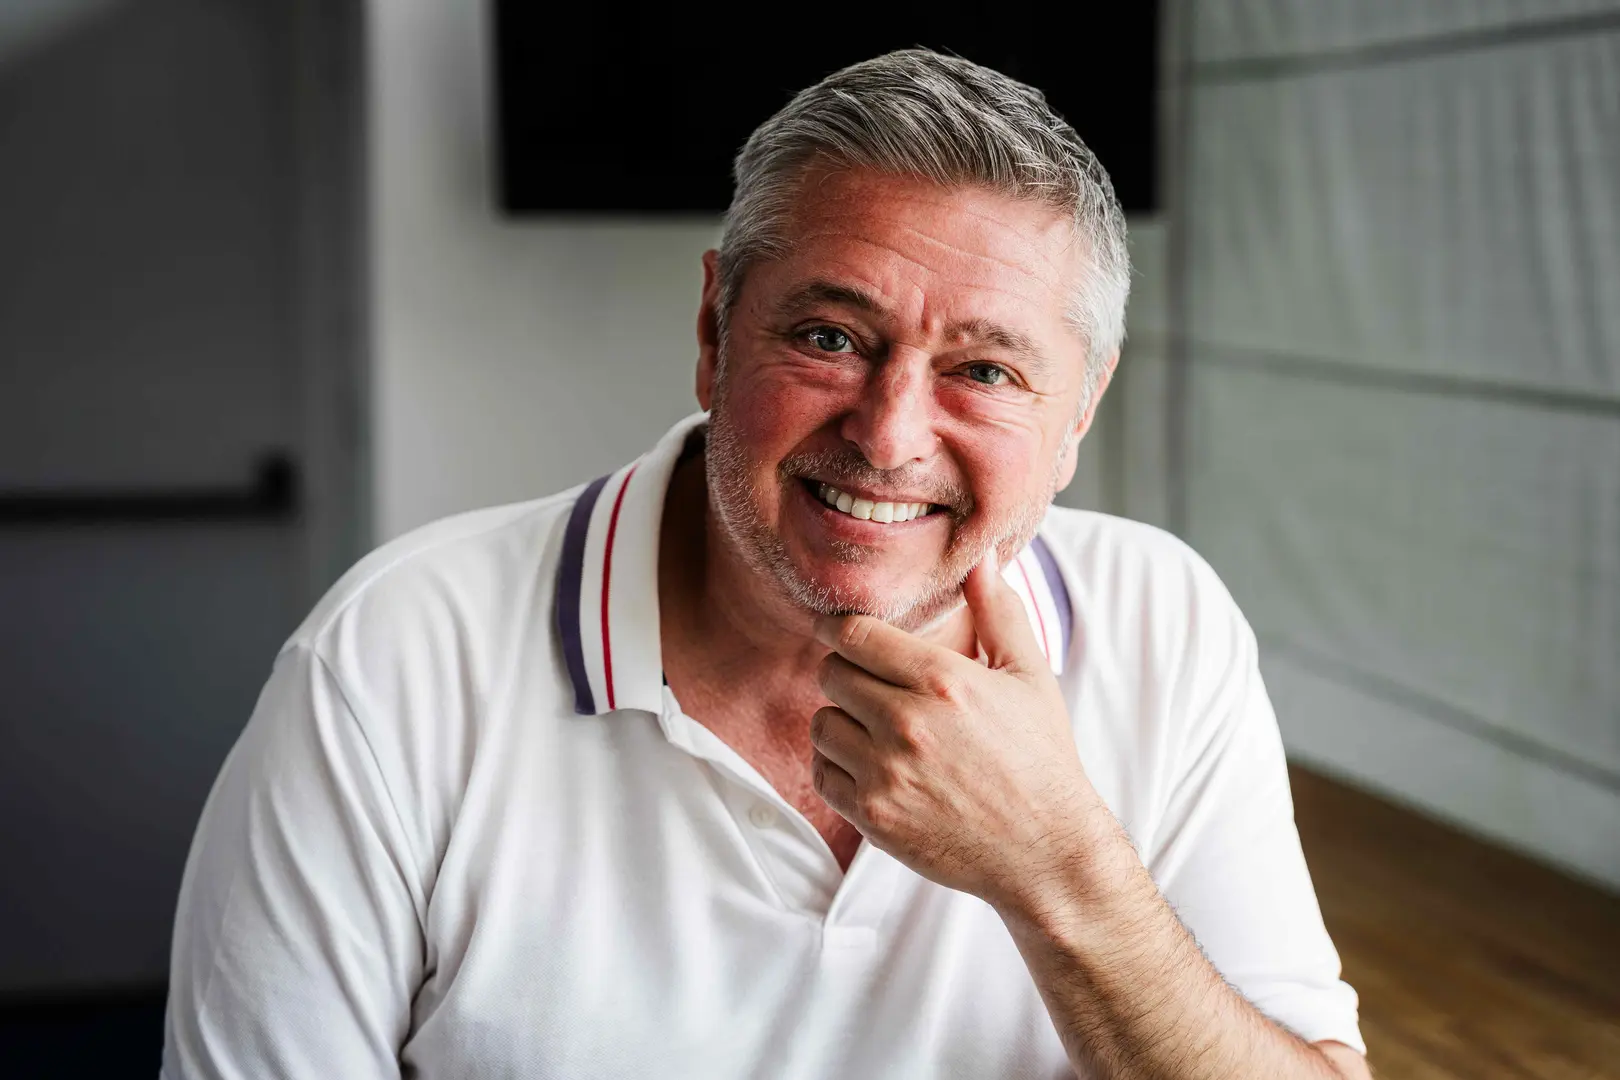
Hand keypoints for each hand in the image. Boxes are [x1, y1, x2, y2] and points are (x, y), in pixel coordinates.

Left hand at [810, 554, 1107, 910]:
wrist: (1046, 851)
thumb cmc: (1040, 758)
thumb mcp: (1029, 676)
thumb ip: (999, 612)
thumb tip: (979, 560)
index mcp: (942, 680)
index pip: (854, 634)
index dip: (839, 628)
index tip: (839, 631)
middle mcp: (906, 723)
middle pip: (830, 674)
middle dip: (845, 672)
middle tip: (869, 683)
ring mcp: (885, 773)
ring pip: (822, 723)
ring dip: (841, 721)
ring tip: (876, 728)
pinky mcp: (873, 816)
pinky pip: (823, 774)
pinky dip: (838, 767)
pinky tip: (873, 766)